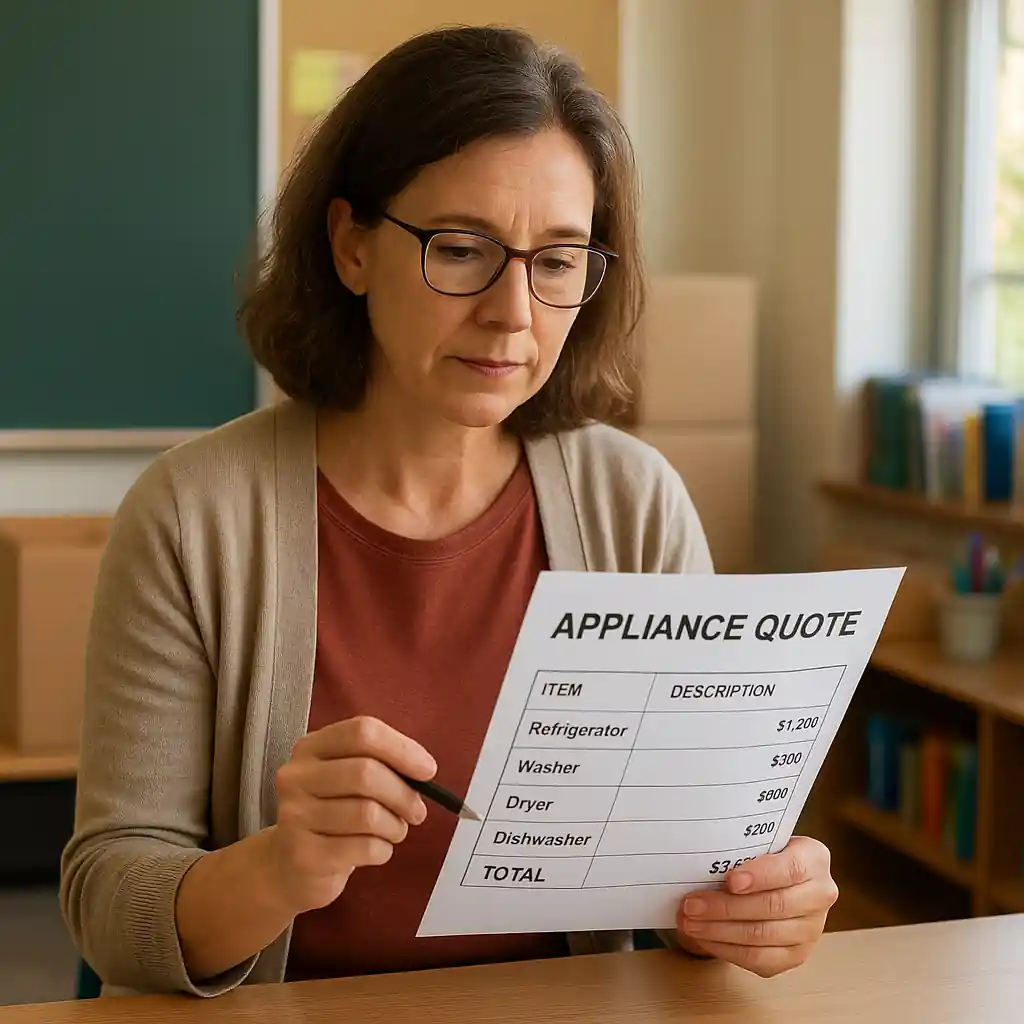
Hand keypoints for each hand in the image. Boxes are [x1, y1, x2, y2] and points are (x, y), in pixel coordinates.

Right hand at [267, 715, 435, 914]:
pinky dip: (383, 850)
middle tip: (417, 812)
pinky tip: (377, 850)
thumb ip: (381, 764)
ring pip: (368, 814)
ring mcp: (294, 816)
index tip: (428, 770)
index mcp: (311, 747)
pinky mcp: (303, 854)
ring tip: (394, 831)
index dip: (402, 748)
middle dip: (403, 794)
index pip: (362, 732)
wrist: (288, 866)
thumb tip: (424, 769)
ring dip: (395, 826)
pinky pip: (363, 848)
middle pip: (366, 772)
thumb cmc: (331, 814)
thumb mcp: (347, 779)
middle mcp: (296, 776)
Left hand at [675, 836, 837, 977]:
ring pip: (763, 936)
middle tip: (692, 905)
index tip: (729, 881)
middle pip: (773, 906)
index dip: (759, 876)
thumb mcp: (759, 841)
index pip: (790, 869)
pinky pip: (759, 959)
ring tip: (690, 923)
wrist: (778, 878)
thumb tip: (700, 860)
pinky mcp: (796, 955)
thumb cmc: (762, 855)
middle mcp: (820, 895)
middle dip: (726, 908)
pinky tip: (704, 938)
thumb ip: (742, 849)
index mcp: (814, 858)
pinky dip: (727, 949)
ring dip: (720, 931)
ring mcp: (811, 930)